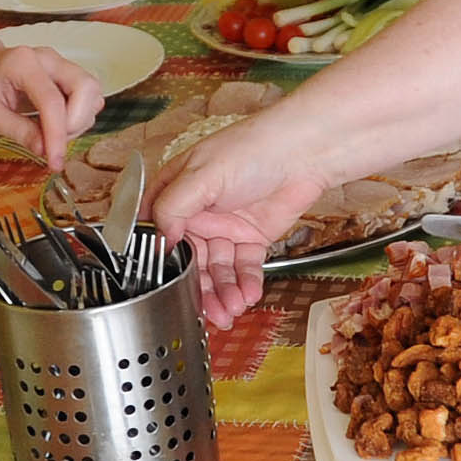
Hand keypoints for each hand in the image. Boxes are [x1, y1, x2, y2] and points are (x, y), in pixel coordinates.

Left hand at [0, 24, 105, 171]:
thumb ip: (18, 131)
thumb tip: (44, 150)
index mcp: (22, 63)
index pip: (52, 101)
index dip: (57, 136)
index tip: (54, 162)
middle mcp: (48, 59)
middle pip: (86, 87)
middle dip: (76, 122)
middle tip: (53, 143)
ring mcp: (59, 64)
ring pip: (92, 92)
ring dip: (79, 120)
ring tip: (51, 134)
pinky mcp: (65, 75)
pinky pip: (86, 96)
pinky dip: (78, 116)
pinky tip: (56, 126)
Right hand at [147, 106, 334, 324]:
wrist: (304, 153)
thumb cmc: (251, 148)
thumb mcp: (200, 176)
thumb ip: (172, 207)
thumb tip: (159, 241)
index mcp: (175, 193)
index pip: (157, 234)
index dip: (160, 262)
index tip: (165, 287)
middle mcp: (197, 214)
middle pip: (190, 261)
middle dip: (198, 288)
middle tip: (206, 312)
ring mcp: (225, 228)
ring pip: (217, 270)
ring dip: (223, 292)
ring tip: (230, 309)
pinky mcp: (252, 239)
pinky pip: (245, 268)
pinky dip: (246, 284)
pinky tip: (248, 294)